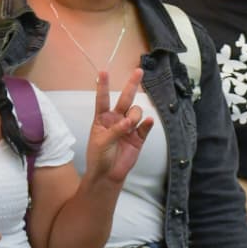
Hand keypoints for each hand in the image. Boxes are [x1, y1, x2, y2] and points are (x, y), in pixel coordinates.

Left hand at [87, 70, 153, 184]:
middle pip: (125, 99)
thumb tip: (129, 122)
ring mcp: (128, 128)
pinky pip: (145, 127)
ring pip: (136, 112)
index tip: (103, 71)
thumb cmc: (99, 157)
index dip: (103, 85)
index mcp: (102, 118)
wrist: (108, 176)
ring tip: (130, 125)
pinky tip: (147, 121)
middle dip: (132, 85)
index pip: (103, 99)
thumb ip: (115, 130)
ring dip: (134, 115)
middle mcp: (116, 119)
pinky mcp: (138, 138)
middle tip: (138, 71)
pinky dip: (147, 123)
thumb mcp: (101, 142)